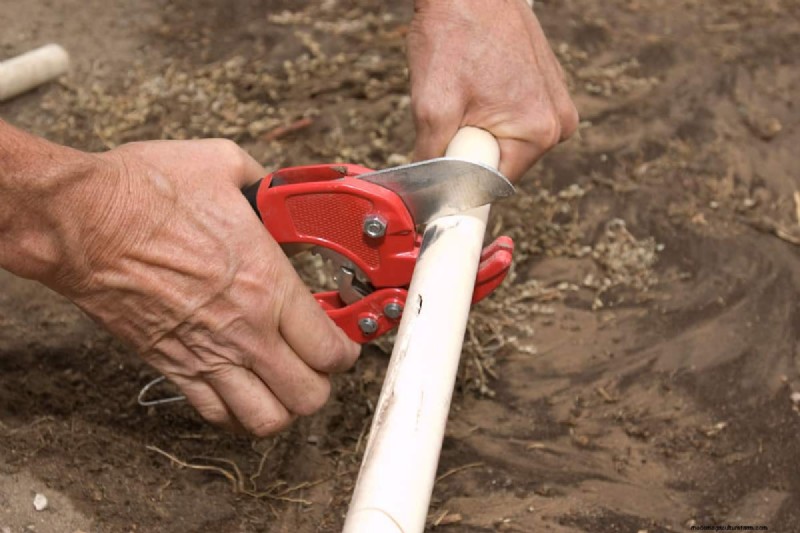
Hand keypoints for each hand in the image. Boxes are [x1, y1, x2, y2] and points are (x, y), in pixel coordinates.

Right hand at [39, 139, 360, 435]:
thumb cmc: (146, 193)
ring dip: (284, 405)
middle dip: (323, 381)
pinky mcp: (172, 366)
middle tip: (317, 358)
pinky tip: (241, 387)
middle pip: (310, 396)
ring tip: (283, 380)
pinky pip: (216, 416)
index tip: (343, 336)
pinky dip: (236, 413)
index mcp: (268, 283)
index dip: (347, 348)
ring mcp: (208, 355)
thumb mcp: (224, 165)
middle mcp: (245, 330)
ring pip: (267, 420)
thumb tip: (280, 194)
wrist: (81, 220)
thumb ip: (267, 187)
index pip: (331, 348)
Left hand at [407, 0, 578, 180]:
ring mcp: (556, 103)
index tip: (441, 169)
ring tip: (464, 92)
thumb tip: (429, 195)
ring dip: (477, 129)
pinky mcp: (548, 88)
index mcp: (540, 132)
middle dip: (469, 149)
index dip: (461, 182)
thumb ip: (434, 159)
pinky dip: (489, 110)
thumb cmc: (454, 33)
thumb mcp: (432, 106)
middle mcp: (559, 122)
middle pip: (501, 163)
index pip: (494, 185)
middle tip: (450, 114)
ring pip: (504, 141)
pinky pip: (513, 118)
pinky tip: (477, 83)